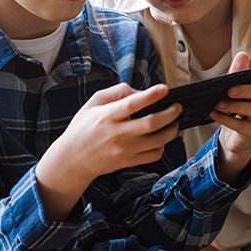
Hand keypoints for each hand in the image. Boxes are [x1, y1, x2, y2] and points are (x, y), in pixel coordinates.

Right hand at [36, 82, 180, 219]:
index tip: (165, 89)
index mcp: (107, 116)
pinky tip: (161, 138)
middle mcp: (117, 134)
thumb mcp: (94, 102)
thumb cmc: (84, 127)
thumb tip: (140, 91)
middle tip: (178, 107)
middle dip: (170, 114)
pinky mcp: (128, 162)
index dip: (151, 96)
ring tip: (174, 122)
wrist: (73, 159)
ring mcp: (124, 150)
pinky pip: (153, 155)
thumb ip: (117, 92)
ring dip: (171, 130)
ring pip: (157, 141)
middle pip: (151, 124)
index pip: (132, 104)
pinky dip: (162, 146)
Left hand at [211, 51, 250, 182]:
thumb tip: (243, 54)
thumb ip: (237, 74)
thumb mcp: (233, 91)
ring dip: (233, 106)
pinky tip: (214, 114)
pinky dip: (226, 119)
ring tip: (217, 104)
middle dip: (244, 89)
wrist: (235, 139)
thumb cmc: (235, 111)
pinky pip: (240, 125)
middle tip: (229, 90)